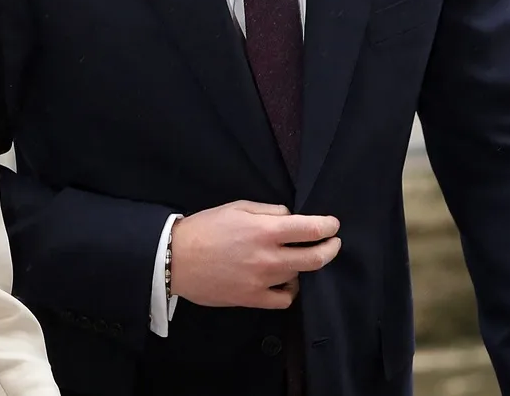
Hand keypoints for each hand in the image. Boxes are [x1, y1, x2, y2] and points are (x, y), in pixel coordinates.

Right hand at [169, 200, 340, 309]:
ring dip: (304, 267)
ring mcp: (262, 282)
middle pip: (315, 258)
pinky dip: (289, 289)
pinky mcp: (253, 300)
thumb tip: (290, 218)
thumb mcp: (236, 208)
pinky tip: (284, 281)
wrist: (176, 259)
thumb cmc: (205, 228)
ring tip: (297, 259)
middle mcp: (268, 258)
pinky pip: (284, 299)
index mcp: (264, 231)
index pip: (309, 230)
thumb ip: (268, 211)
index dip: (327, 226)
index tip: (333, 225)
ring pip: (300, 277)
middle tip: (333, 243)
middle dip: (330, 248)